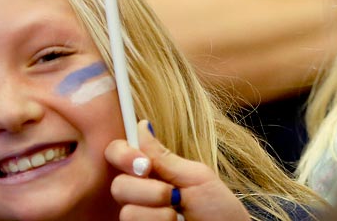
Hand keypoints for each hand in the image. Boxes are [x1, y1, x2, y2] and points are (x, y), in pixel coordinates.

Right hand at [106, 122, 248, 220]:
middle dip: (149, 190)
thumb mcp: (196, 177)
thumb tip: (142, 125)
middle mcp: (140, 196)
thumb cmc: (218, 210)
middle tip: (174, 195)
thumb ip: (164, 157)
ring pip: (127, 210)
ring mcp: (138, 218)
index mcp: (153, 174)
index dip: (122, 154)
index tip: (143, 163)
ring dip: (158, 212)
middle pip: (118, 185)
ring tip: (178, 216)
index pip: (118, 154)